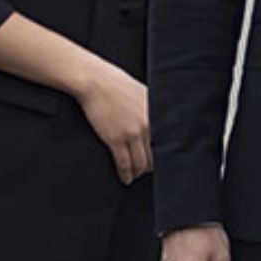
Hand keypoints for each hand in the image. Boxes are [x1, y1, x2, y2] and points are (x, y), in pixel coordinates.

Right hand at [72, 64, 150, 184]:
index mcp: (155, 113)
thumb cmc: (115, 83)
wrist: (95, 81)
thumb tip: (155, 122)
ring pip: (140, 163)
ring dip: (137, 173)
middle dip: (149, 166)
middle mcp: (148, 125)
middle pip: (154, 155)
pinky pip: (124, 164)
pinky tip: (125, 178)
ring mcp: (132, 133)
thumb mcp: (141, 93)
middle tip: (145, 171)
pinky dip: (125, 174)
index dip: (162, 154)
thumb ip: (150, 109)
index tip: (159, 161)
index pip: (164, 141)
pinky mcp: (116, 139)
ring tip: (134, 176)